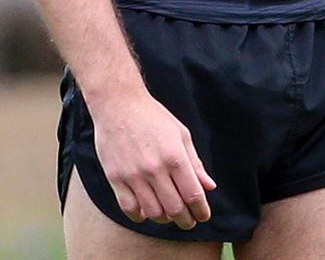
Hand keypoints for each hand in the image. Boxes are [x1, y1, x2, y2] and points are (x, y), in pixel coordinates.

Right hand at [90, 90, 215, 230]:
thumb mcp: (181, 134)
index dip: (201, 210)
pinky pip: (129, 209)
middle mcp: (155, 168)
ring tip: (168, 215)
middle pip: (175, 208)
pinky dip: (140, 216)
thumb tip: (209, 186)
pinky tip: (146, 212)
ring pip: (153, 212)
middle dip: (185, 220)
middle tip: (188, 221)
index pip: (193, 194)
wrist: (119, 104)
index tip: (203, 215)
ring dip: (164, 219)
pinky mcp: (115, 178)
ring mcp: (134, 175)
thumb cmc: (153, 117)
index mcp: (175, 156)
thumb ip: (195, 162)